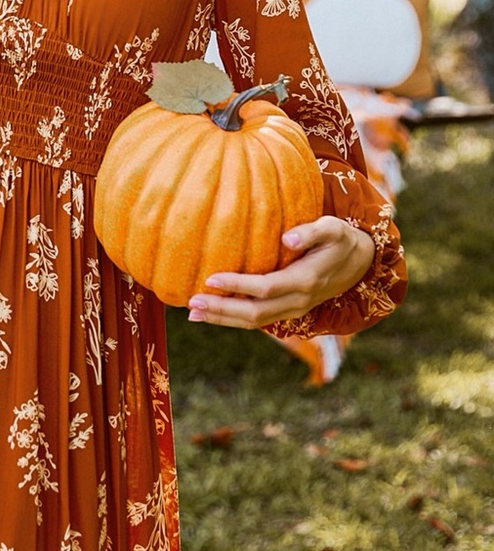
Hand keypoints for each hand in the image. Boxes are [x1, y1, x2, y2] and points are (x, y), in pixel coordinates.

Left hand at [186, 217, 374, 328]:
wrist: (359, 263)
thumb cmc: (340, 239)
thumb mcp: (333, 229)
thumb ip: (312, 232)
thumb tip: (287, 238)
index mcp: (306, 281)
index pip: (266, 288)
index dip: (238, 286)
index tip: (210, 279)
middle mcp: (299, 302)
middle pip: (255, 313)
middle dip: (222, 310)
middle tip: (191, 303)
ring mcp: (293, 310)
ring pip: (254, 322)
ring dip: (222, 319)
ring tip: (192, 314)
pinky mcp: (288, 312)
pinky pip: (258, 320)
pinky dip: (232, 319)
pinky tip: (209, 315)